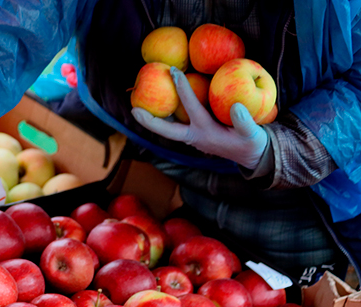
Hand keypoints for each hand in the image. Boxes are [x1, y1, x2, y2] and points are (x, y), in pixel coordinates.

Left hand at [131, 66, 268, 169]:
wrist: (251, 156)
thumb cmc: (251, 143)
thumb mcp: (252, 133)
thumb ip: (244, 121)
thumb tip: (235, 106)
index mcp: (205, 131)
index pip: (190, 106)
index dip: (182, 88)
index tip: (174, 72)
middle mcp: (193, 135)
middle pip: (165, 130)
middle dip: (149, 120)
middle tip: (133, 110)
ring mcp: (192, 137)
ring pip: (168, 128)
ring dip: (154, 119)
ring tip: (139, 107)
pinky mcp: (194, 135)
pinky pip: (176, 125)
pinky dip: (167, 116)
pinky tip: (163, 105)